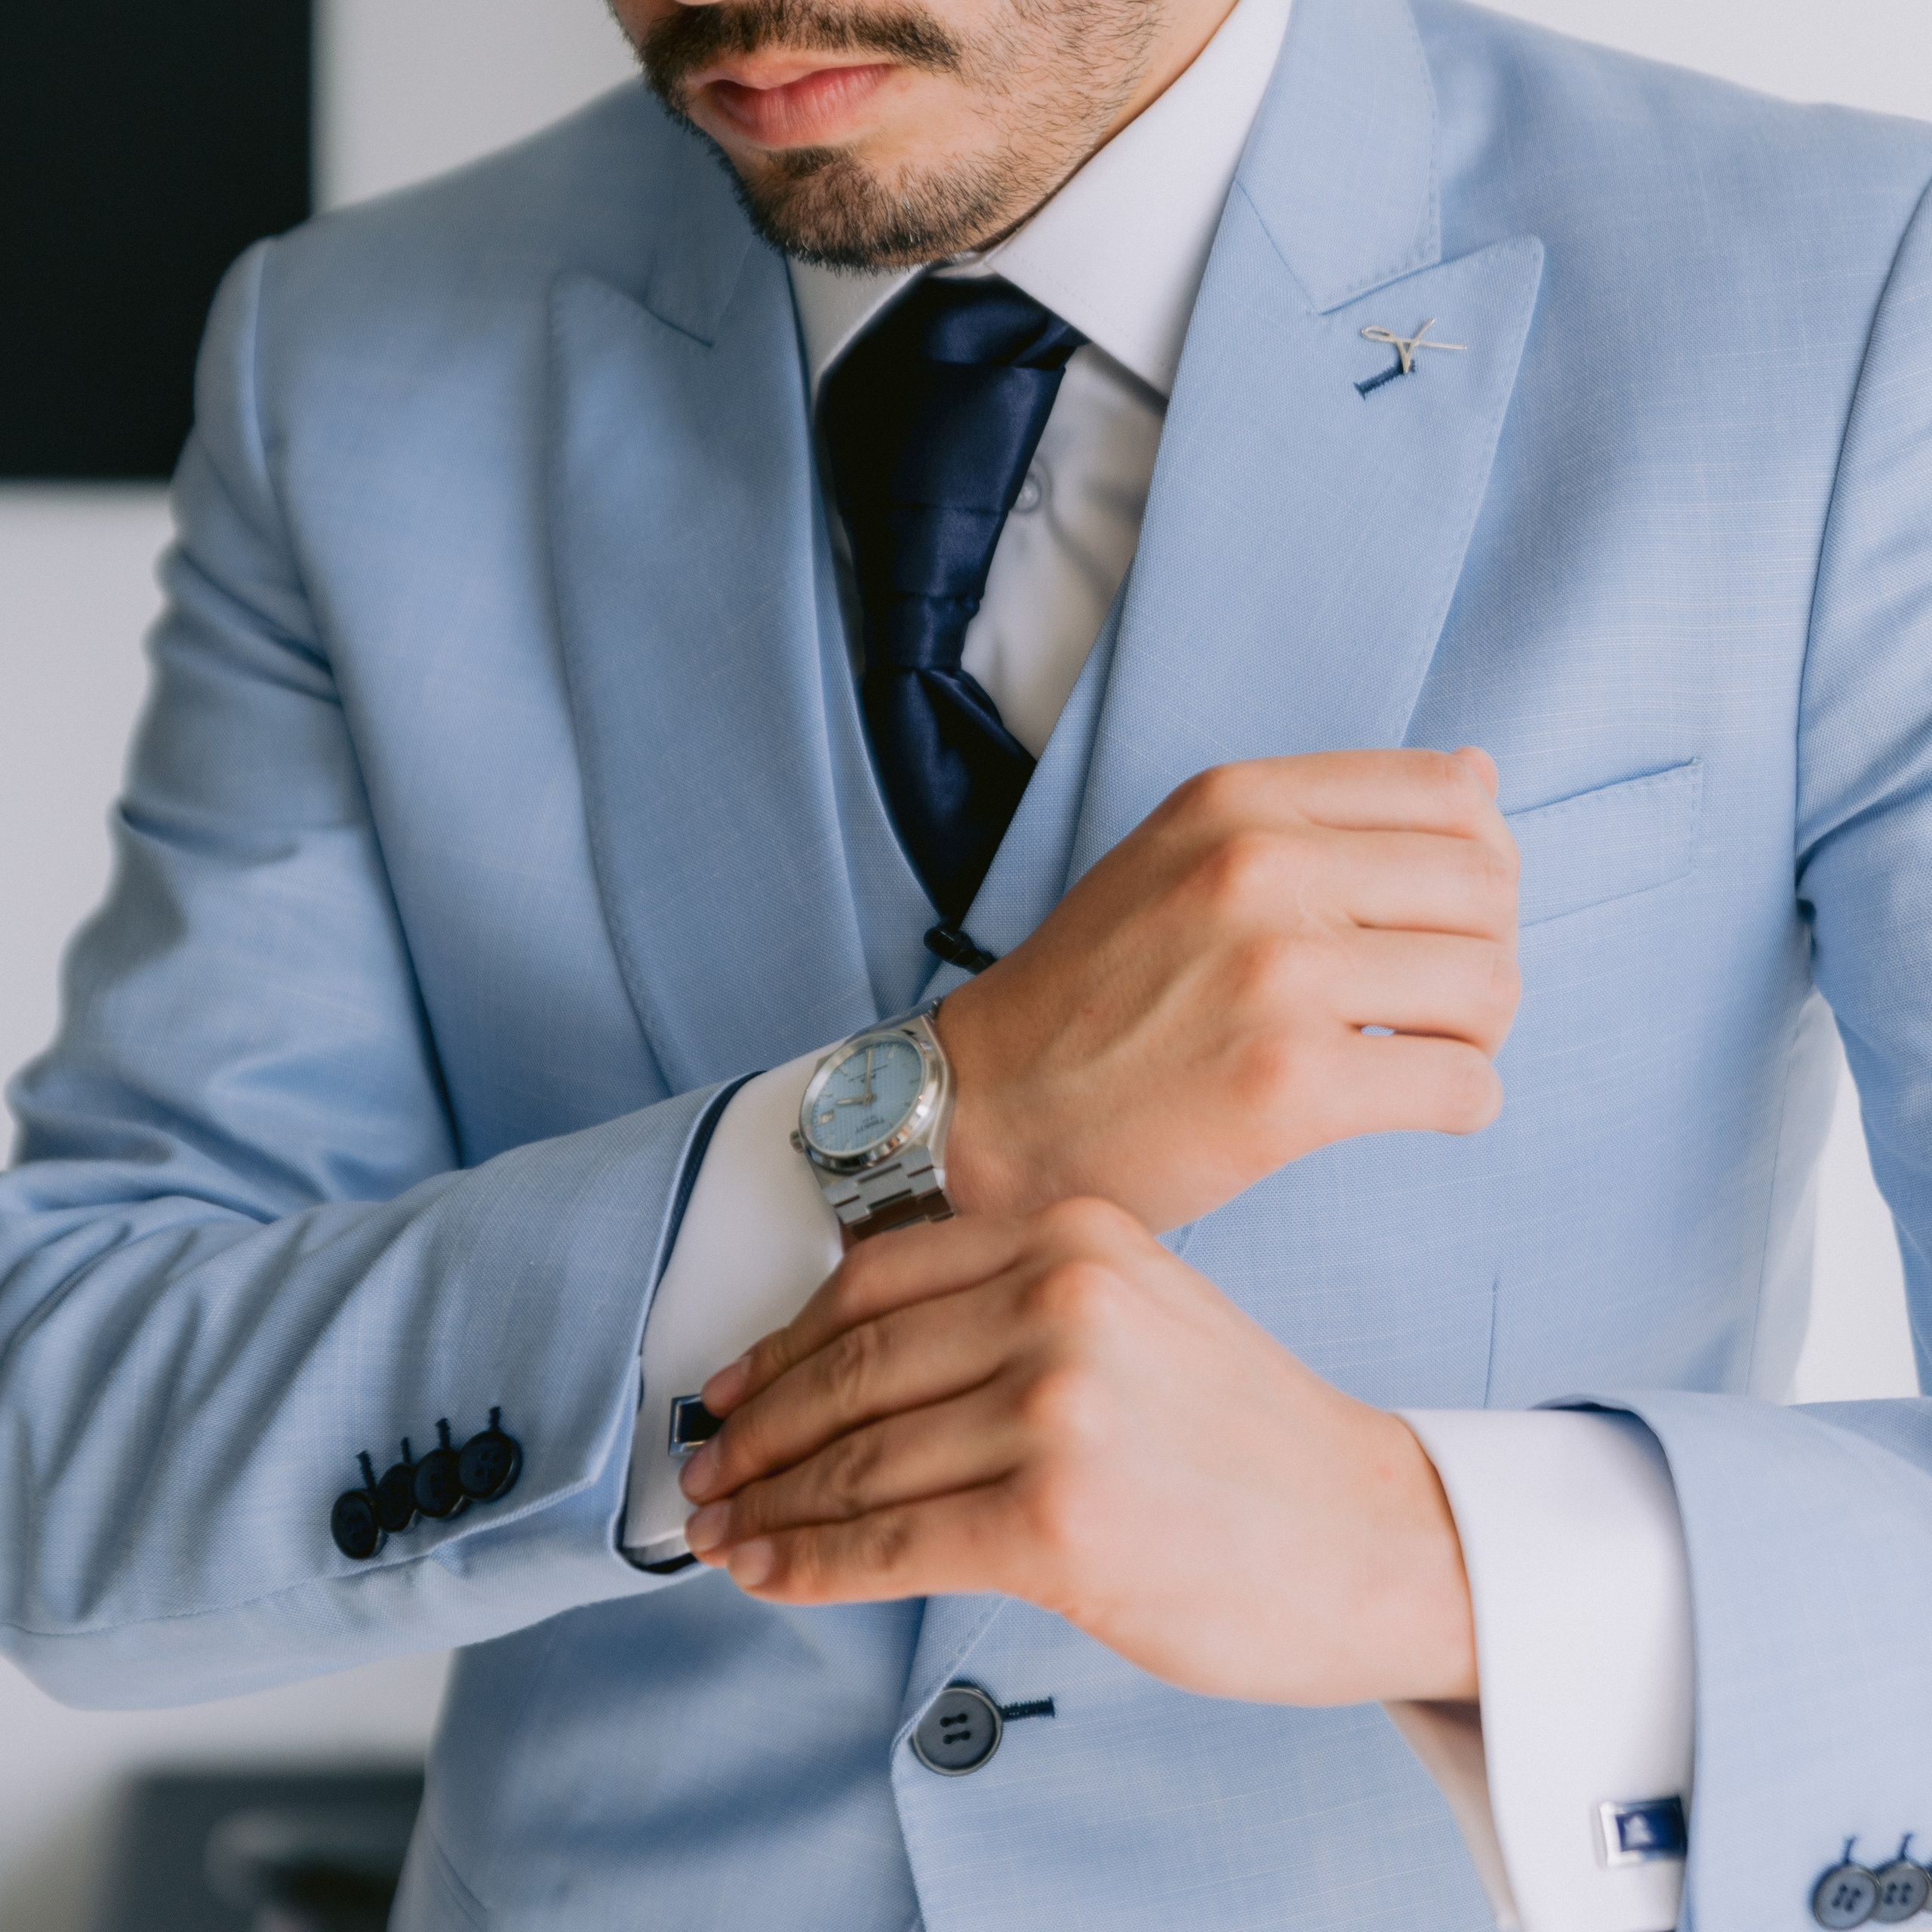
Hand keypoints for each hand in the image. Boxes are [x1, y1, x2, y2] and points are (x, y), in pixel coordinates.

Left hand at [678, 1199, 1476, 1707]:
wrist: (1377, 1535)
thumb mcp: (1136, 1315)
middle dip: (759, 1431)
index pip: (876, 1280)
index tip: (733, 1388)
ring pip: (860, 1458)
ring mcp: (1059, 1405)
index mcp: (1074, 1234)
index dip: (782, 1342)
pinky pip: (890, 1540)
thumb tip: (845, 1375)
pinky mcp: (1057, 1517)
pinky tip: (769, 1575)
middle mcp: (1060, 1300)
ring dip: (772, 1506)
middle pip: (854, 1366)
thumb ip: (1006, 1315)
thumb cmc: (1247, 1442)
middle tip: (708, 1474)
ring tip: (724, 1534)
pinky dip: (810, 1564)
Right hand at [936, 747, 1517, 1231]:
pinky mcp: (1287, 1084)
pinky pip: (1460, 1086)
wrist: (989, 1105)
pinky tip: (1408, 1107)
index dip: (1478, 860)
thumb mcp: (1185, 855)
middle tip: (1433, 1002)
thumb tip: (1482, 776)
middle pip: (1486, 888)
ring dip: (1475, 1033)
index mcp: (1238, 801)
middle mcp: (1258, 869)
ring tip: (1417, 1054)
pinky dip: (1460, 1104)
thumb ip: (1323, 814)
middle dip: (1482, 950)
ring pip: (1489, 985)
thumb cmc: (1095, 991)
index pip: (1451, 792)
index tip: (1436, 917)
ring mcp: (1275, 975)